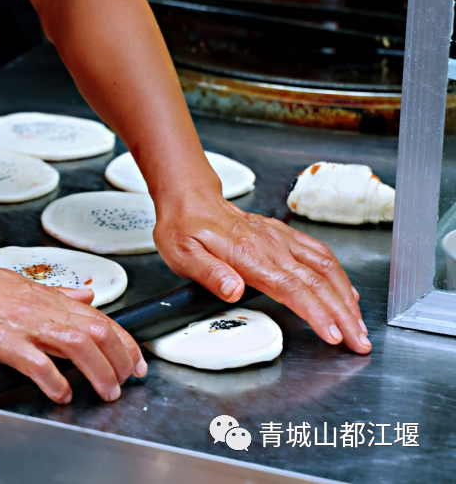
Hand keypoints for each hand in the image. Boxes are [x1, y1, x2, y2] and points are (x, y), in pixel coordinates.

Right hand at [0, 260, 146, 402]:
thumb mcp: (15, 282)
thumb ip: (54, 292)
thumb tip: (85, 294)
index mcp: (43, 295)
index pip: (98, 316)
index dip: (124, 340)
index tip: (135, 360)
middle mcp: (38, 307)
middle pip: (96, 330)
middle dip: (120, 359)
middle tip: (126, 380)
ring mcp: (19, 323)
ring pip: (76, 344)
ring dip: (98, 372)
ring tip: (104, 391)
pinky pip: (36, 362)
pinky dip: (54, 381)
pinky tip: (61, 393)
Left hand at [153, 189, 370, 353]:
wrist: (189, 199)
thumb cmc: (184, 228)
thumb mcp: (183, 254)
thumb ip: (210, 274)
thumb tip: (234, 290)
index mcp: (248, 255)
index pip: (292, 288)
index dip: (317, 313)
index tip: (333, 334)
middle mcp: (271, 246)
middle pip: (318, 283)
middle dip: (344, 315)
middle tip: (359, 342)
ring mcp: (280, 239)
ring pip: (326, 268)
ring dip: (347, 298)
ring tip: (359, 324)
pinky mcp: (283, 235)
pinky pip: (319, 253)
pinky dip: (339, 275)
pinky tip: (347, 292)